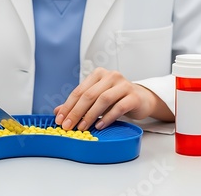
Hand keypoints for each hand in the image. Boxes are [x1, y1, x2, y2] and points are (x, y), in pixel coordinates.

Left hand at [53, 67, 168, 130]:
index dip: (68, 106)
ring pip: (103, 99)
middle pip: (89, 95)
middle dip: (76, 112)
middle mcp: (111, 76)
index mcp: (98, 74)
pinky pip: (119, 107)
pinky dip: (108, 117)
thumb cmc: (117, 98)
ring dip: (91, 115)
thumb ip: (78, 104)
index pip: (79, 91)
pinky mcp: (133, 96)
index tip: (60, 119)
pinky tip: (100, 125)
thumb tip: (58, 112)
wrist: (142, 99)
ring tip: (83, 127)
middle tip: (68, 126)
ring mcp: (124, 85)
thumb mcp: (96, 99)